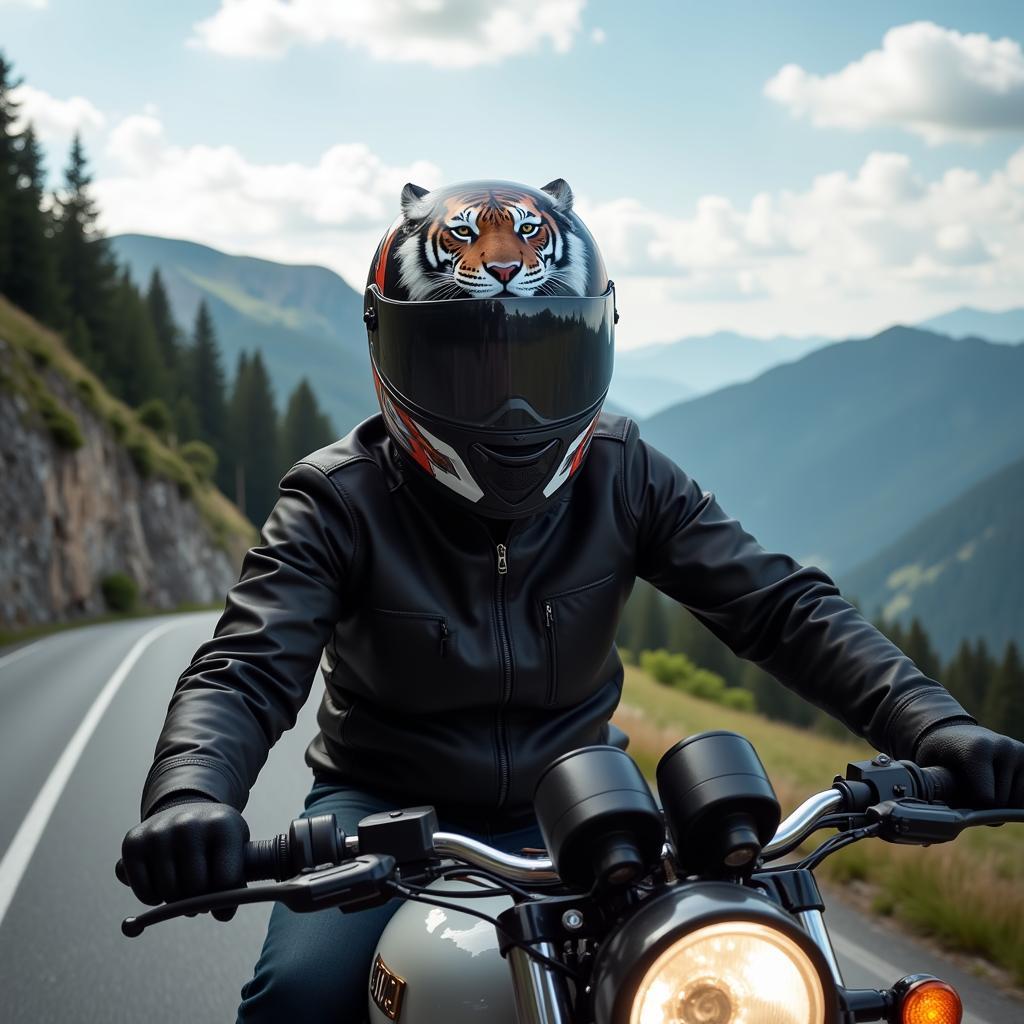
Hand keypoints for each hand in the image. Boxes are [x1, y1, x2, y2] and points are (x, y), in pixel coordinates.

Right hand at [119, 799, 248, 919]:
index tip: (225, 904)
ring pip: (169, 894)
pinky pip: (144, 893)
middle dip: (201, 902)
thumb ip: (236, 883)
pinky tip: (163, 886)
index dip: (226, 901)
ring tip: (185, 887)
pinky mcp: (133, 843)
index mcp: (222, 824)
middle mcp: (188, 824)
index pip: (226, 881)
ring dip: (178, 902)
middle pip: (196, 889)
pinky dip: (154, 899)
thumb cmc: (215, 839)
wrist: (185, 809)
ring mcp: (158, 832)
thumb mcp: (237, 849)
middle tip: (202, 897)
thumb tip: (223, 915)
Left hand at [914, 722, 1023, 807]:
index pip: (985, 799)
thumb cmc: (941, 756)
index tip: (955, 796)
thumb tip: (938, 830)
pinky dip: (1011, 800)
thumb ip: (939, 794)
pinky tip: (997, 785)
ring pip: (1015, 804)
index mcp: (978, 748)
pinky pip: (1023, 801)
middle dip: (982, 805)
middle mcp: (1004, 747)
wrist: (955, 732)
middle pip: (1000, 803)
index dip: (970, 806)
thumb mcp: (932, 770)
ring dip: (998, 803)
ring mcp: (1021, 753)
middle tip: (966, 787)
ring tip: (981, 784)